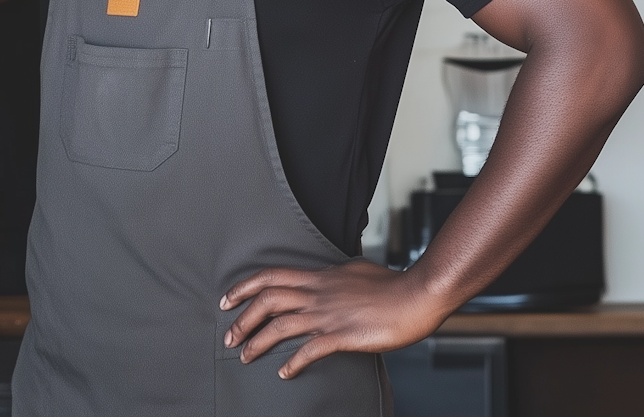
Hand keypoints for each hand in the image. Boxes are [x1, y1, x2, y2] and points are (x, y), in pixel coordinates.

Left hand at [219, 261, 450, 378]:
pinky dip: (293, 362)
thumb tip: (327, 275)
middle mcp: (317, 294)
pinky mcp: (343, 336)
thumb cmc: (390, 283)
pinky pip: (310, 350)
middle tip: (228, 336)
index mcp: (318, 277)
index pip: (271, 276)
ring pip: (281, 326)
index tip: (226, 299)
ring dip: (258, 342)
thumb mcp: (354, 270)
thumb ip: (334, 275)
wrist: (416, 294)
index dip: (244, 287)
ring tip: (245, 356)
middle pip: (267, 301)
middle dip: (243, 319)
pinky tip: (284, 373)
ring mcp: (329, 315)